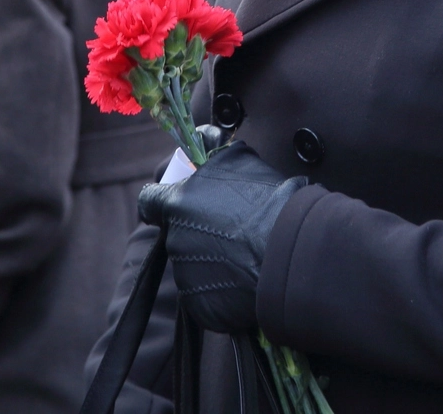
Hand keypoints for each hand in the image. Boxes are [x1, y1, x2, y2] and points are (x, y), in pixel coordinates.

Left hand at [138, 141, 305, 333]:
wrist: (293, 249)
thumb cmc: (270, 200)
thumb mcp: (239, 160)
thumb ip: (213, 154)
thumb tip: (204, 136)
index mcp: (177, 204)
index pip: (149, 202)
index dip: (162, 202)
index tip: (176, 205)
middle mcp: (175, 241)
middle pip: (178, 235)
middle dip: (199, 233)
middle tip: (233, 231)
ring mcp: (187, 276)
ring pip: (195, 265)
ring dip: (214, 261)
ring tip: (248, 255)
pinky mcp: (202, 307)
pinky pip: (209, 295)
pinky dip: (224, 290)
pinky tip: (249, 279)